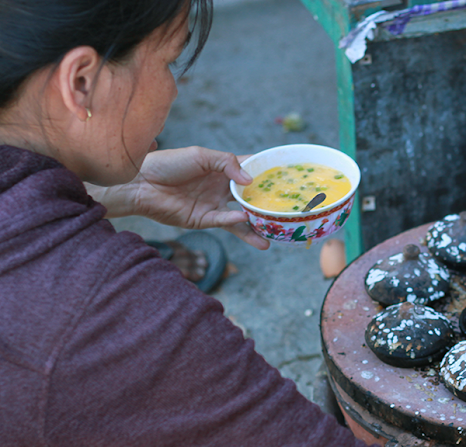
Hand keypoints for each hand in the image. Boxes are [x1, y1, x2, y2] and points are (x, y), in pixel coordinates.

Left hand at [90, 146, 269, 249]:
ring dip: (257, 226)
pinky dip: (236, 221)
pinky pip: (224, 222)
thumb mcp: (200, 155)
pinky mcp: (203, 220)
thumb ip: (227, 163)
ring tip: (274, 234)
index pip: (251, 170)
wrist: (140, 183)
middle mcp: (222, 188)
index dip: (268, 173)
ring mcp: (214, 205)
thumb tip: (251, 179)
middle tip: (287, 209)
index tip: (288, 176)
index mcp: (223, 169)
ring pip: (242, 217)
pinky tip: (246, 220)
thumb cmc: (168, 164)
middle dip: (268, 204)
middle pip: (251, 198)